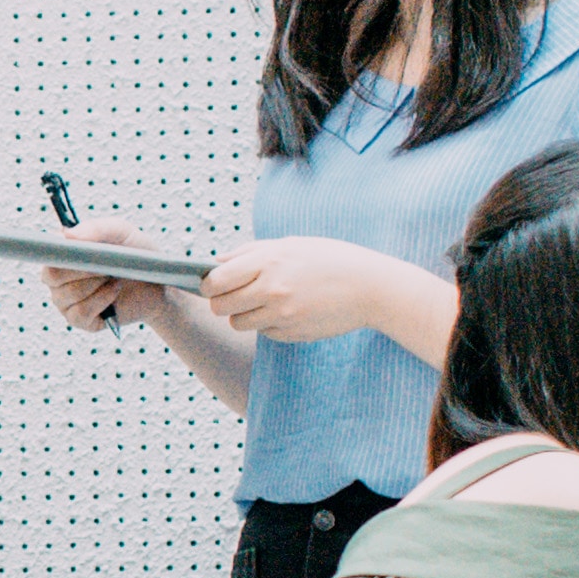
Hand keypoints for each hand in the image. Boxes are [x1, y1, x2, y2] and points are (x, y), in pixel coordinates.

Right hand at [42, 218, 165, 329]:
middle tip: (107, 264)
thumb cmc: (135, 254)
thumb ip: (96, 229)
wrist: (157, 284)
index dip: (59, 252)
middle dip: (84, 269)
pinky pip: (80, 312)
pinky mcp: (80, 321)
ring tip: (115, 275)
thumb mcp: (121, 232)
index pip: (45, 254)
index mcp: (61, 255)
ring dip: (97, 283)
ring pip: (68, 294)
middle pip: (52, 276)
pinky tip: (114, 290)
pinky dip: (101, 299)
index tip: (79, 249)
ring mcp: (66, 302)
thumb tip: (66, 235)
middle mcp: (58, 279)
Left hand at [194, 236, 418, 342]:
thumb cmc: (330, 259)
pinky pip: (263, 332)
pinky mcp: (291, 333)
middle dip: (221, 302)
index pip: (217, 280)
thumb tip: (217, 263)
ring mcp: (282, 314)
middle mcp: (272, 289)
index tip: (211, 285)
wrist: (370, 287)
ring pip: (238, 323)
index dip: (208, 285)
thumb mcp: (291, 244)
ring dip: (243, 315)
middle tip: (233, 296)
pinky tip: (288, 311)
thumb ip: (251, 252)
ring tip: (263, 303)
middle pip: (221, 306)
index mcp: (269, 261)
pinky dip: (268, 324)